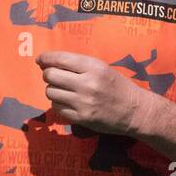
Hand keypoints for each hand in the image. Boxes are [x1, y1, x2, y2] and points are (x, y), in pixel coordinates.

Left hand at [37, 51, 153, 135]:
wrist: (135, 111)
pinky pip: (57, 108)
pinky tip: (68, 102)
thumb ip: (78, 65)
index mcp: (94, 67)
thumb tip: (48, 63)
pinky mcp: (81, 118)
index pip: (61, 59)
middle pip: (51, 75)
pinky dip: (59, 103)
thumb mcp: (102, 68)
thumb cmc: (118, 86)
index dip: (46, 58)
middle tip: (54, 76)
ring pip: (51, 92)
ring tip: (64, 90)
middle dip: (48, 74)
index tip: (40, 60)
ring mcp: (83, 102)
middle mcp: (87, 84)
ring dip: (53, 90)